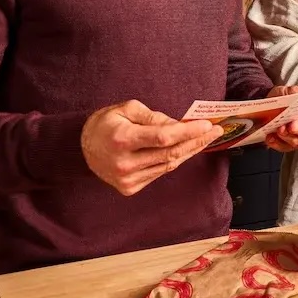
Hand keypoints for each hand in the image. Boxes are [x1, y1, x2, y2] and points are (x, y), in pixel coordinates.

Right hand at [81, 99, 224, 195]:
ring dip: (190, 150)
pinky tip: (186, 149)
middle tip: (216, 131)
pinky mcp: (130, 188)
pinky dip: (175, 159)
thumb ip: (154, 117)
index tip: (207, 124)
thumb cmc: (106, 124)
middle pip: (171, 153)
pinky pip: (160, 172)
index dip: (188, 131)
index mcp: (122, 139)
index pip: (163, 137)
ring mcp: (127, 179)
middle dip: (197, 141)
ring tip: (206, 138)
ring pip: (169, 164)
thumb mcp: (127, 109)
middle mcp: (125, 163)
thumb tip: (179, 125)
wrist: (82, 150)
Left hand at [263, 85, 297, 152]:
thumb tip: (297, 93)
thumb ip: (293, 91)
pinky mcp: (287, 146)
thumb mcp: (286, 91)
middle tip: (292, 124)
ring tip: (279, 129)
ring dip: (289, 136)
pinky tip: (270, 136)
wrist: (266, 109)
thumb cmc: (282, 100)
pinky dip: (276, 142)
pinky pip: (284, 147)